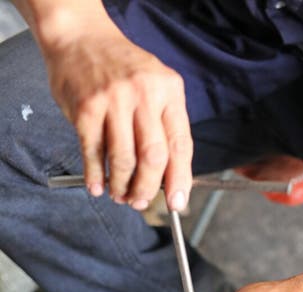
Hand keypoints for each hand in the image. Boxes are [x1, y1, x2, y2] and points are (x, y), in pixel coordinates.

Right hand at [42, 16, 192, 210]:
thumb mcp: (155, 86)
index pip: (181, 145)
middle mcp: (144, 94)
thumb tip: (170, 178)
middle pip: (153, 158)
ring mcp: (114, 101)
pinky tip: (97, 186)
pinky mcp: (86, 109)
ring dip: (122, 186)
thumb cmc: (121, 68)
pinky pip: (94, 153)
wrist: (81, 36)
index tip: (177, 202)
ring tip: (119, 195)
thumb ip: (164, 126)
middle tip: (140, 202)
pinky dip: (96, 176)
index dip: (180, 180)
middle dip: (147, 189)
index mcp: (168, 91)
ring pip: (124, 160)